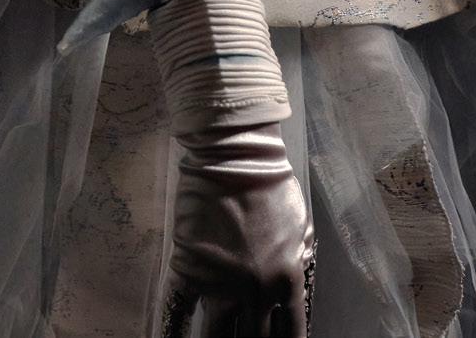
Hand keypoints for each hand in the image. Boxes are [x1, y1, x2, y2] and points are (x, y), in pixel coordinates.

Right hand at [160, 120, 312, 337]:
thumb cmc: (272, 184)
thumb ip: (300, 264)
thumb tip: (297, 289)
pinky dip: (174, 335)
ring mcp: (220, 284)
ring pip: (219, 337)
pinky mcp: (189, 272)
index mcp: (288, 280)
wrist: (234, 155)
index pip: (292, 333)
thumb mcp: (301, 227)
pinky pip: (177, 315)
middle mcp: (256, 291)